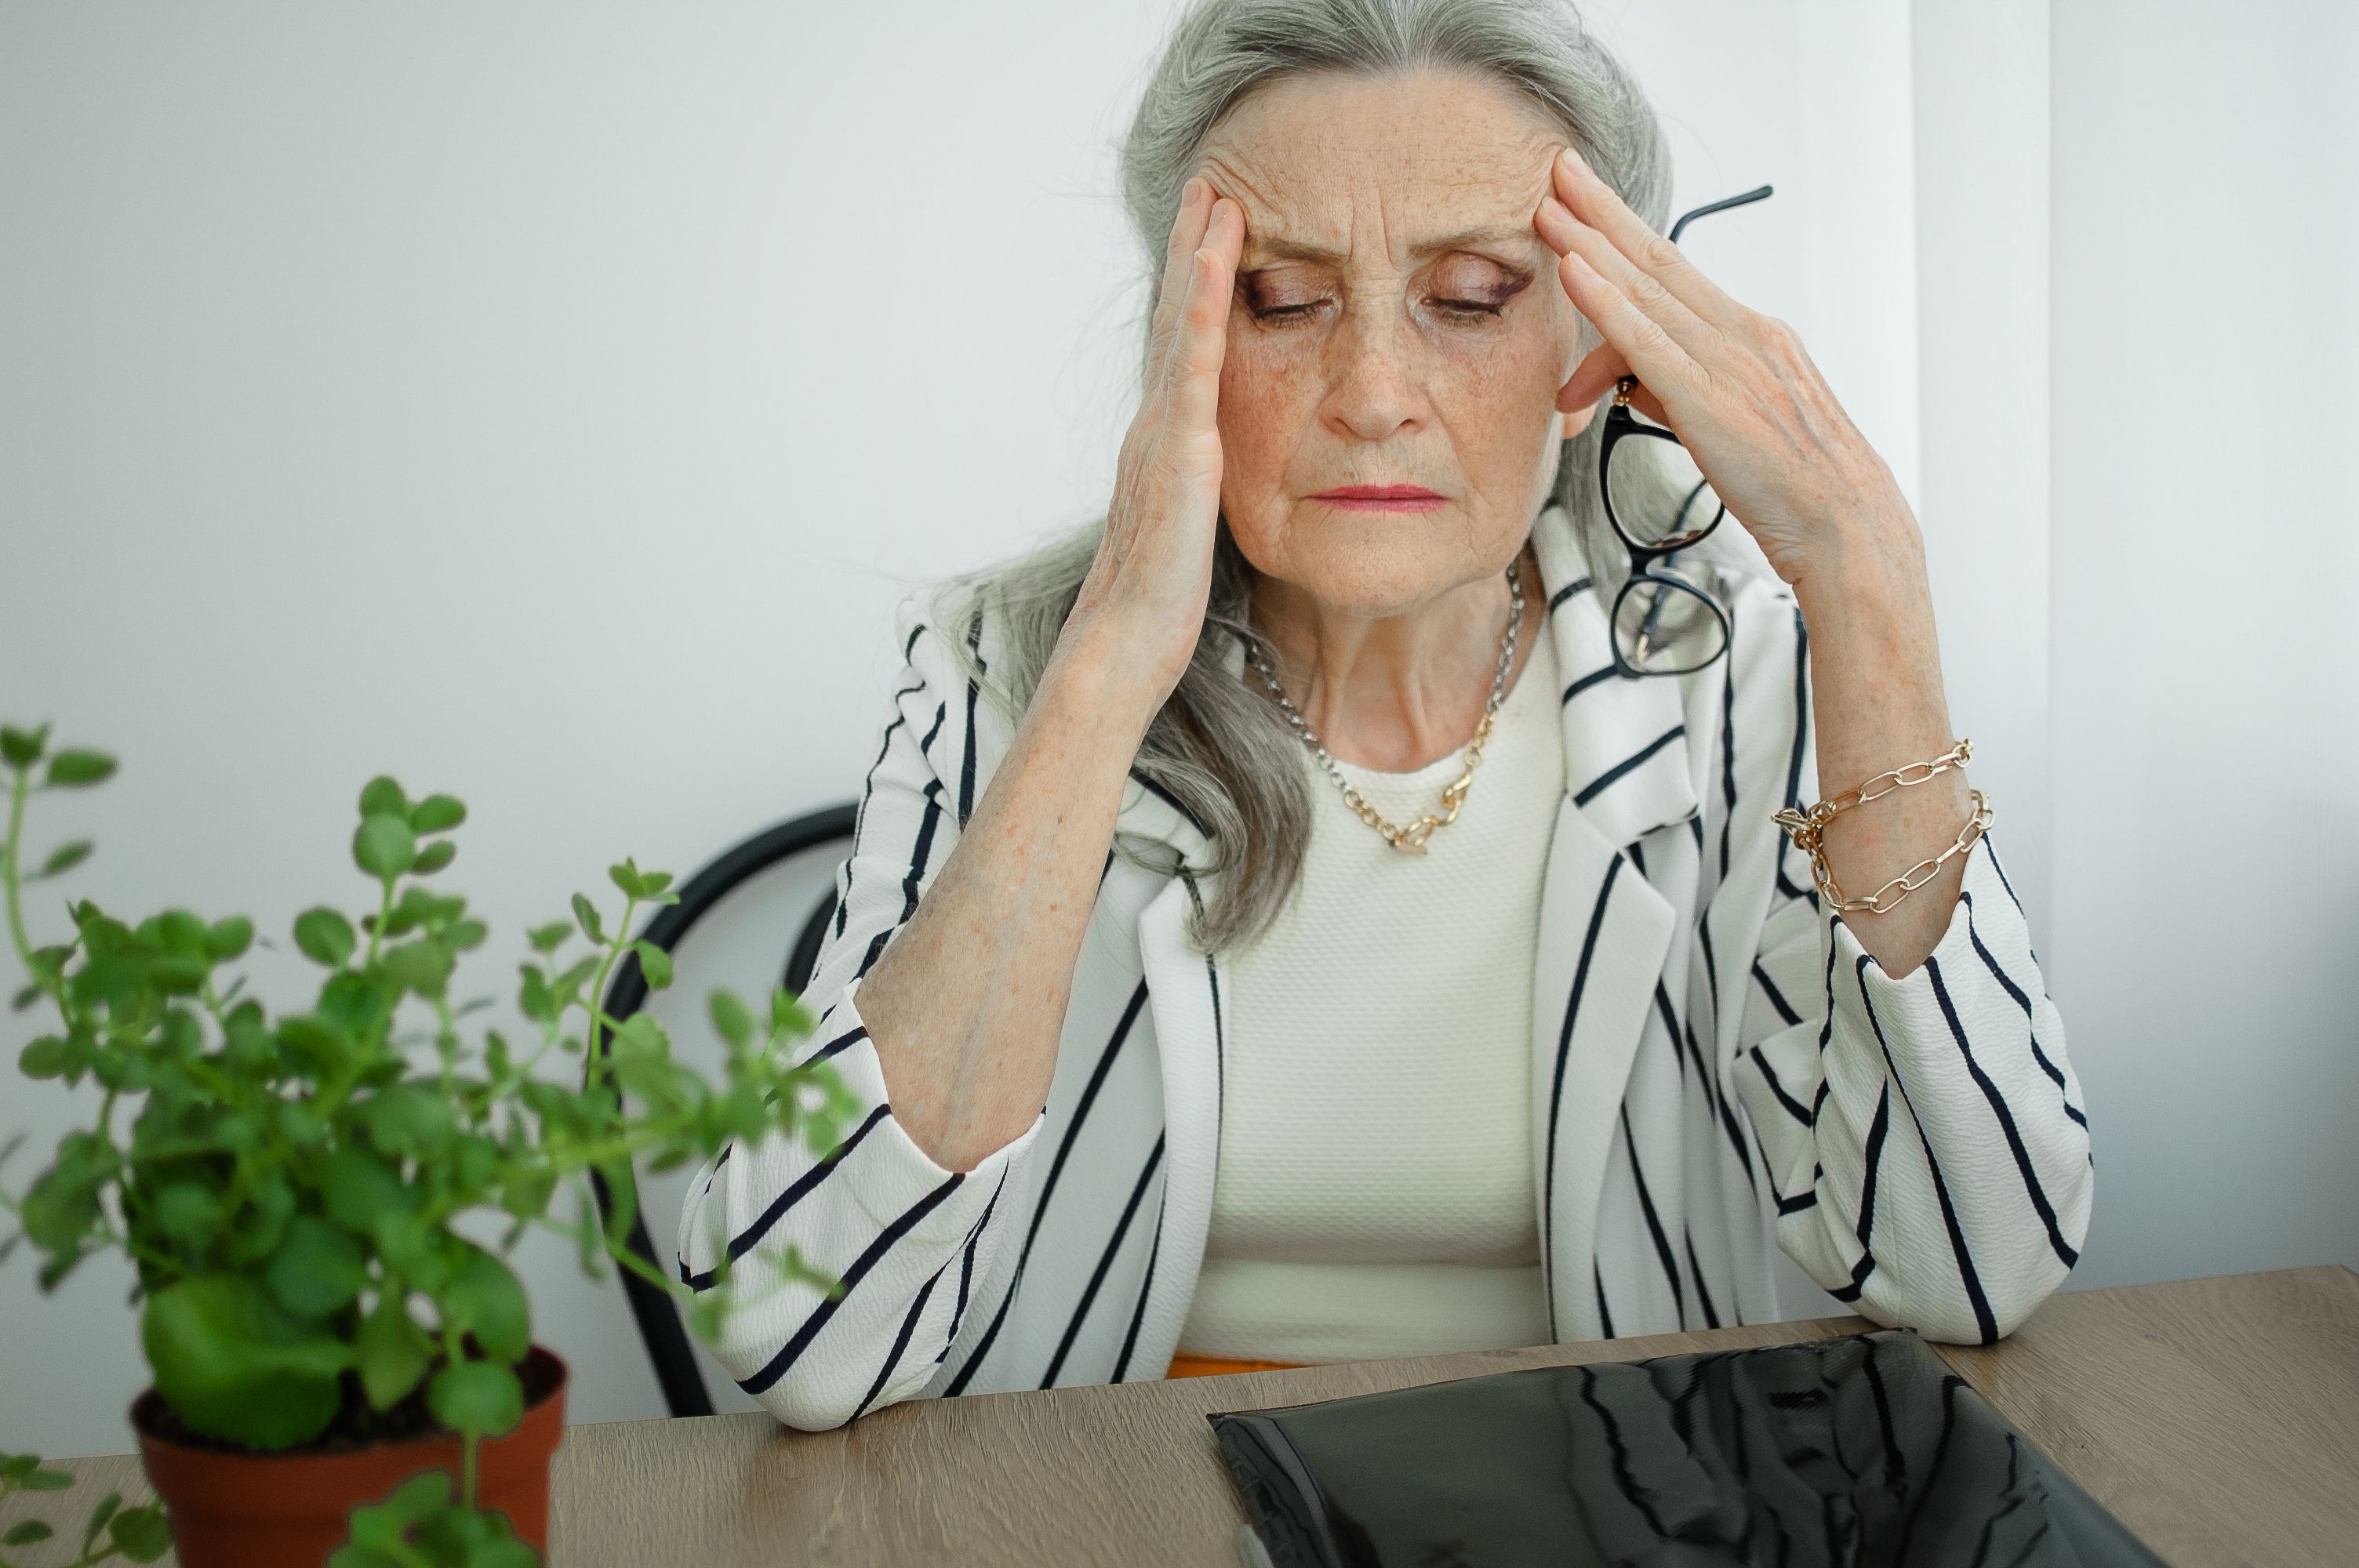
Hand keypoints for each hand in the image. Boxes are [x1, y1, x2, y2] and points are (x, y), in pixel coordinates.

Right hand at [1063, 178, 1245, 709]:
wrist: (1123, 642)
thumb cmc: (1154, 606)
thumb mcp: (1184, 535)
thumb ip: (1194, 496)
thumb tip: (1210, 482)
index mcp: (1161, 445)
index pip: (1180, 352)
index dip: (1193, 292)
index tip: (1212, 236)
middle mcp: (1153, 427)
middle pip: (1171, 320)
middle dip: (1190, 250)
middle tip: (1209, 185)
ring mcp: (1161, 434)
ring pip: (1177, 327)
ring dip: (1195, 257)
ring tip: (1215, 197)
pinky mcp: (1179, 452)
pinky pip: (1191, 366)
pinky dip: (1199, 309)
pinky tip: (1214, 265)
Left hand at [1533, 145, 1914, 592]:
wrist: (1846, 524)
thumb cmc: (1791, 484)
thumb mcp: (1727, 423)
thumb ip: (1673, 389)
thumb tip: (1622, 376)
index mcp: (1752, 335)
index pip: (1675, 272)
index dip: (1627, 230)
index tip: (1586, 195)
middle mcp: (1744, 334)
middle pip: (1660, 262)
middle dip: (1603, 214)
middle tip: (1557, 169)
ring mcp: (1731, 364)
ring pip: (1649, 293)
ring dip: (1592, 247)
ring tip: (1548, 211)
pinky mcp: (1713, 404)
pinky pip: (1649, 345)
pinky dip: (1608, 305)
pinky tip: (1574, 274)